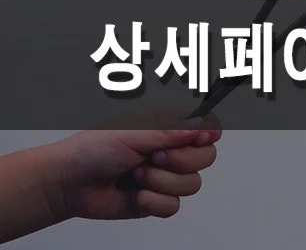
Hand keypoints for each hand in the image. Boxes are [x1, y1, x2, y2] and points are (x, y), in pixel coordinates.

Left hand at [54, 113, 220, 220]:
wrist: (70, 183)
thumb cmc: (94, 149)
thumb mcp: (134, 132)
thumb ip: (172, 131)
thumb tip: (202, 125)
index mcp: (168, 128)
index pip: (207, 128)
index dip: (209, 134)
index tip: (200, 138)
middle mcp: (171, 151)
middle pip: (206, 158)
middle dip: (181, 160)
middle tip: (155, 156)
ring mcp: (165, 176)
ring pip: (192, 184)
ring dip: (162, 181)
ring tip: (137, 175)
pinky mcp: (157, 200)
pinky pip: (174, 206)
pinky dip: (154, 201)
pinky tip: (136, 193)